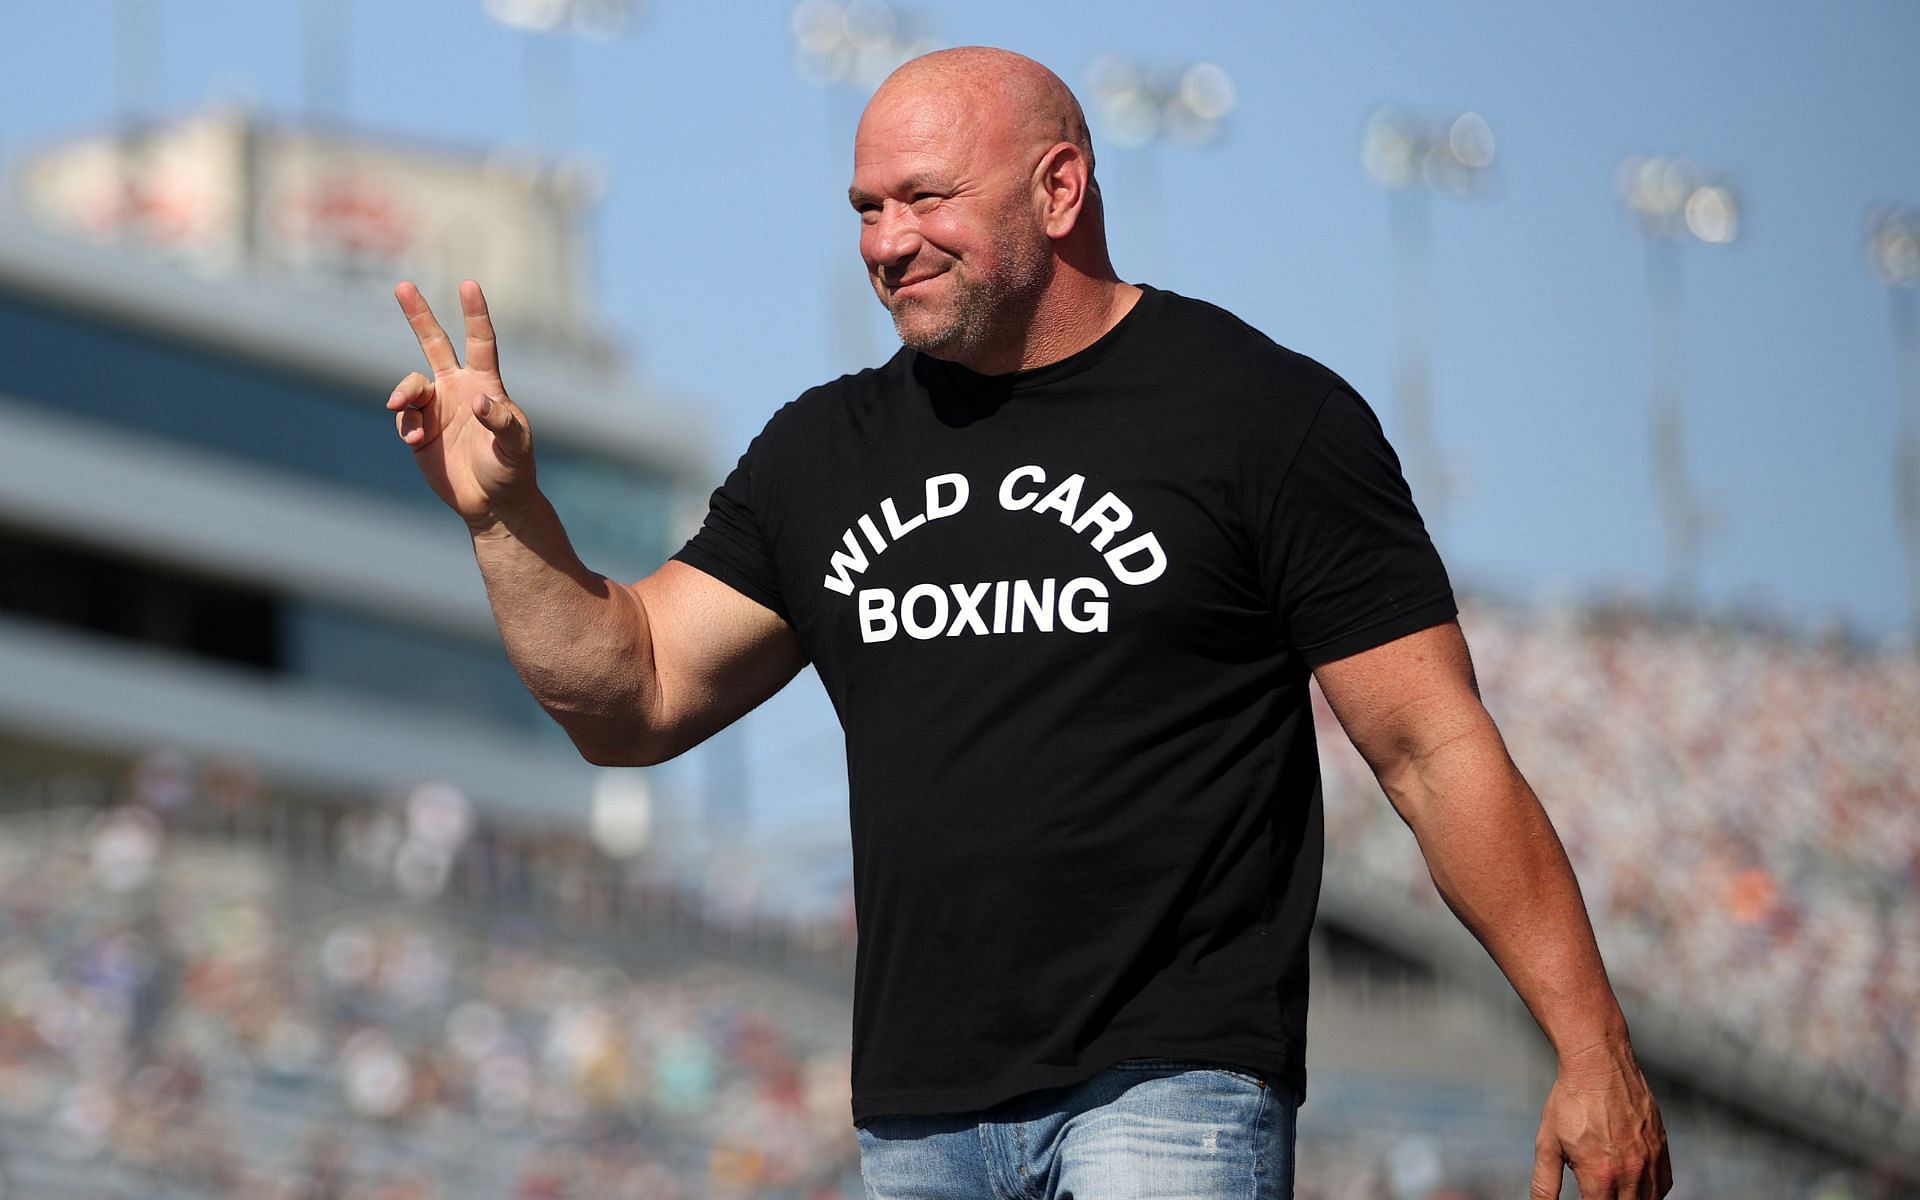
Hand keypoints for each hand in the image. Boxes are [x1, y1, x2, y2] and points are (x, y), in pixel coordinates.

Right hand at [388, 279, 536, 528]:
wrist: (491, 503)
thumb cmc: (512, 470)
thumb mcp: (515, 447)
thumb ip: (501, 422)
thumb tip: (478, 400)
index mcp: (486, 385)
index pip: (481, 342)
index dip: (475, 313)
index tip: (469, 284)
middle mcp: (459, 389)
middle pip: (435, 343)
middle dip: (418, 315)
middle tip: (402, 285)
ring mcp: (437, 408)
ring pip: (410, 385)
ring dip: (403, 394)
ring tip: (400, 408)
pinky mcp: (419, 430)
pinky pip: (403, 416)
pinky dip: (404, 424)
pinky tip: (415, 441)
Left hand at [1532, 1040, 1672, 1197]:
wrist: (1599, 1065)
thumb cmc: (1570, 1102)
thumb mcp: (1547, 1144)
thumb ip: (1545, 1184)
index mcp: (1600, 1175)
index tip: (1586, 1198)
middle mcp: (1631, 1172)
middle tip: (1598, 1193)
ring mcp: (1650, 1161)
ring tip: (1614, 1192)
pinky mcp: (1662, 1148)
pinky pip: (1663, 1185)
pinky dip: (1651, 1192)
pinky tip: (1635, 1187)